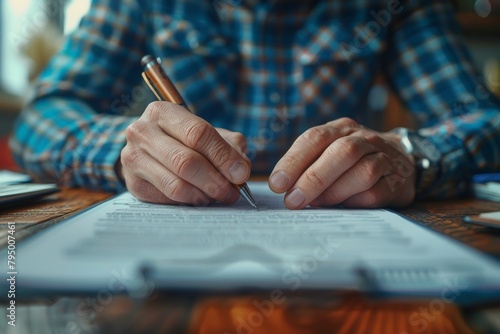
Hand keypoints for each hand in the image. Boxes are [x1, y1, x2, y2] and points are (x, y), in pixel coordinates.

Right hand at [120, 102, 250, 204]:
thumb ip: (229, 145)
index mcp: (162, 112)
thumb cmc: (184, 140)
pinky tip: (199, 197)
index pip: (197, 133)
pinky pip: (167, 199)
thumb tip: (240, 169)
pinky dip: (189, 202)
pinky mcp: (133, 183)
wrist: (150, 151)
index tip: (241, 173)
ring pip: (176, 185)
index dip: (223, 156)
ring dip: (204, 195)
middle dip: (215, 180)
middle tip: (232, 192)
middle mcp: (141, 132)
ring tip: (218, 196)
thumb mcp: (208, 132)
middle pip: (186, 161)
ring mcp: (132, 158)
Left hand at [268, 118, 415, 208]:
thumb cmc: (352, 159)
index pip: (315, 138)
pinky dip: (357, 201)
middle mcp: (364, 139)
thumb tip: (284, 187)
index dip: (294, 161)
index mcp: (341, 129)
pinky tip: (343, 206)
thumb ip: (307, 164)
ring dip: (335, 191)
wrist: (402, 160)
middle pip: (342, 152)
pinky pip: (377, 192)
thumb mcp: (329, 150)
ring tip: (317, 204)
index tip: (277, 184)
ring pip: (364, 172)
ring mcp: (384, 159)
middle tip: (293, 200)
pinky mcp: (396, 183)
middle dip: (313, 178)